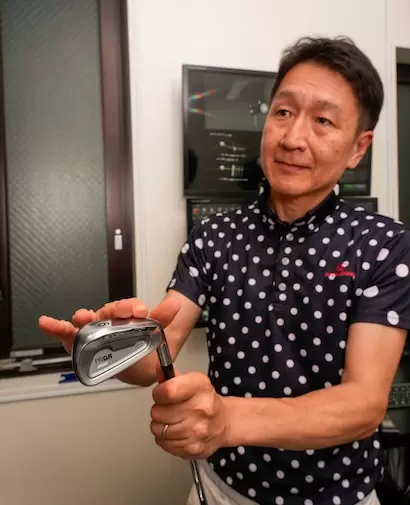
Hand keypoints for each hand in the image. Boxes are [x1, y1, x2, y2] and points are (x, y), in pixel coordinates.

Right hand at [38, 297, 178, 354]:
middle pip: (107, 312)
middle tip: (115, 313)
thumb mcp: (158, 332)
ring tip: (80, 317)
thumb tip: (176, 303)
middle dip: (110, 311)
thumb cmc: (145, 346)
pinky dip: (56, 328)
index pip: (128, 307)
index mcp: (127, 314)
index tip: (140, 311)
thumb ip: (163, 318)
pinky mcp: (82, 343)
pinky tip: (46, 322)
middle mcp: (109, 320)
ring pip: (88, 321)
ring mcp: (95, 331)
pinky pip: (67, 334)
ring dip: (83, 318)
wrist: (140, 367)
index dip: (132, 307)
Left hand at [150, 371, 228, 459]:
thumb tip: (158, 368)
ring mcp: (198, 430)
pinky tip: (175, 432)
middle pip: (159, 412)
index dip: (158, 393)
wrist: (224, 422)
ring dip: (160, 426)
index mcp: (201, 386)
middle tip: (168, 409)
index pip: (168, 391)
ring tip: (171, 421)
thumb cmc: (205, 400)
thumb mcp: (192, 382)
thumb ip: (171, 376)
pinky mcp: (193, 448)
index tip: (161, 394)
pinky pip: (164, 443)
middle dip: (158, 410)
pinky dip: (165, 439)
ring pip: (159, 429)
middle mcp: (202, 408)